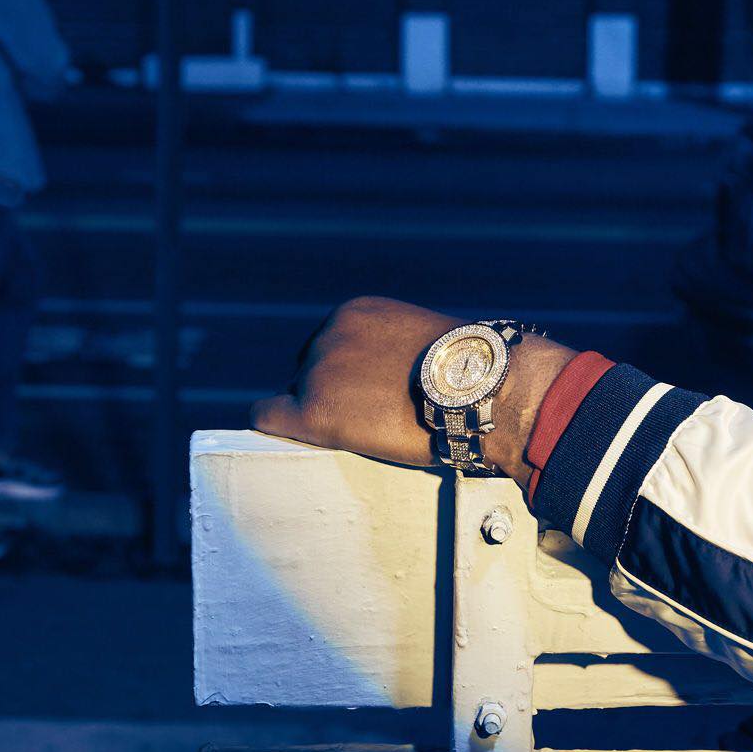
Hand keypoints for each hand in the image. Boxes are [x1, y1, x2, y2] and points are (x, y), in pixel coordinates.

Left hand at [252, 297, 573, 479]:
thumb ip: (392, 349)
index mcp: (355, 312)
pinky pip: (268, 416)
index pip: (329, 345)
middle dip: (334, 394)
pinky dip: (277, 427)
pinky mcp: (313, 412)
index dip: (347, 375)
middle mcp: (328, 334)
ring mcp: (317, 372)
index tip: (368, 394)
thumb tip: (391, 376)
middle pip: (310, 371)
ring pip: (297, 397)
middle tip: (370, 419)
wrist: (484, 389)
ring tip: (364, 433)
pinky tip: (297, 439)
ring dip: (323, 414)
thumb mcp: (423, 339)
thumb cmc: (470, 372)